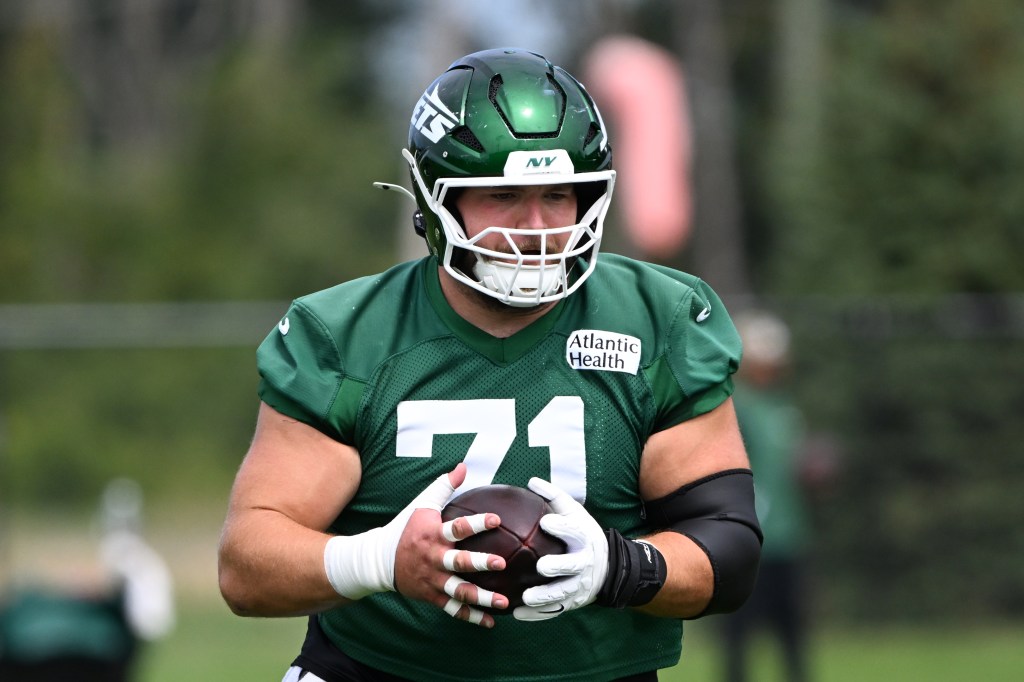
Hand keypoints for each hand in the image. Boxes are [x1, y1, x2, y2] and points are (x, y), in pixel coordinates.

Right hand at [393, 464, 509, 626]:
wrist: (378, 560)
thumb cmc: (406, 528)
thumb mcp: (422, 504)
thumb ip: (444, 486)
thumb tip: (463, 465)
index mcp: (434, 535)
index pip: (457, 528)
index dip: (476, 523)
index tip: (496, 519)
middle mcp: (434, 559)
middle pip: (459, 563)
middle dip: (479, 563)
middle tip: (501, 563)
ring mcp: (433, 580)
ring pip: (459, 591)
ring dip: (481, 598)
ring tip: (503, 601)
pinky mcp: (432, 596)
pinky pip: (453, 609)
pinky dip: (471, 617)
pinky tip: (491, 622)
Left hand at [513, 477, 608, 621]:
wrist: (608, 566)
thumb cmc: (581, 534)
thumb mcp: (574, 512)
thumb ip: (554, 496)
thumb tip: (531, 480)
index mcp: (583, 538)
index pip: (574, 531)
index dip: (562, 527)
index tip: (547, 522)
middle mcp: (583, 563)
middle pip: (572, 566)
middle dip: (558, 566)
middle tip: (542, 566)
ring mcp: (579, 585)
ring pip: (562, 593)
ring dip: (545, 597)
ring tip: (526, 598)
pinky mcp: (573, 602)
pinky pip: (555, 610)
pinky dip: (538, 614)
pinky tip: (518, 614)